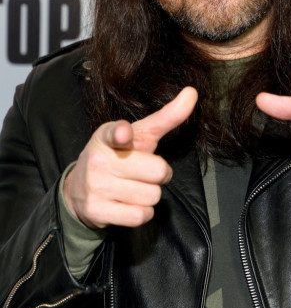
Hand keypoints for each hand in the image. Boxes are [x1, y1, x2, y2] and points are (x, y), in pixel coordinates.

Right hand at [63, 87, 197, 227]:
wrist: (80, 189)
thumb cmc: (119, 155)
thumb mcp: (139, 134)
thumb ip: (167, 116)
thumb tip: (193, 92)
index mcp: (107, 135)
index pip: (115, 132)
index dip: (121, 134)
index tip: (124, 135)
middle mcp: (99, 159)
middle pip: (157, 171)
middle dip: (160, 174)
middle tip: (144, 172)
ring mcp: (96, 186)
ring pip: (152, 195)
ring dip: (151, 194)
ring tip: (133, 187)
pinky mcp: (98, 211)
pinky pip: (141, 215)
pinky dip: (143, 212)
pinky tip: (128, 203)